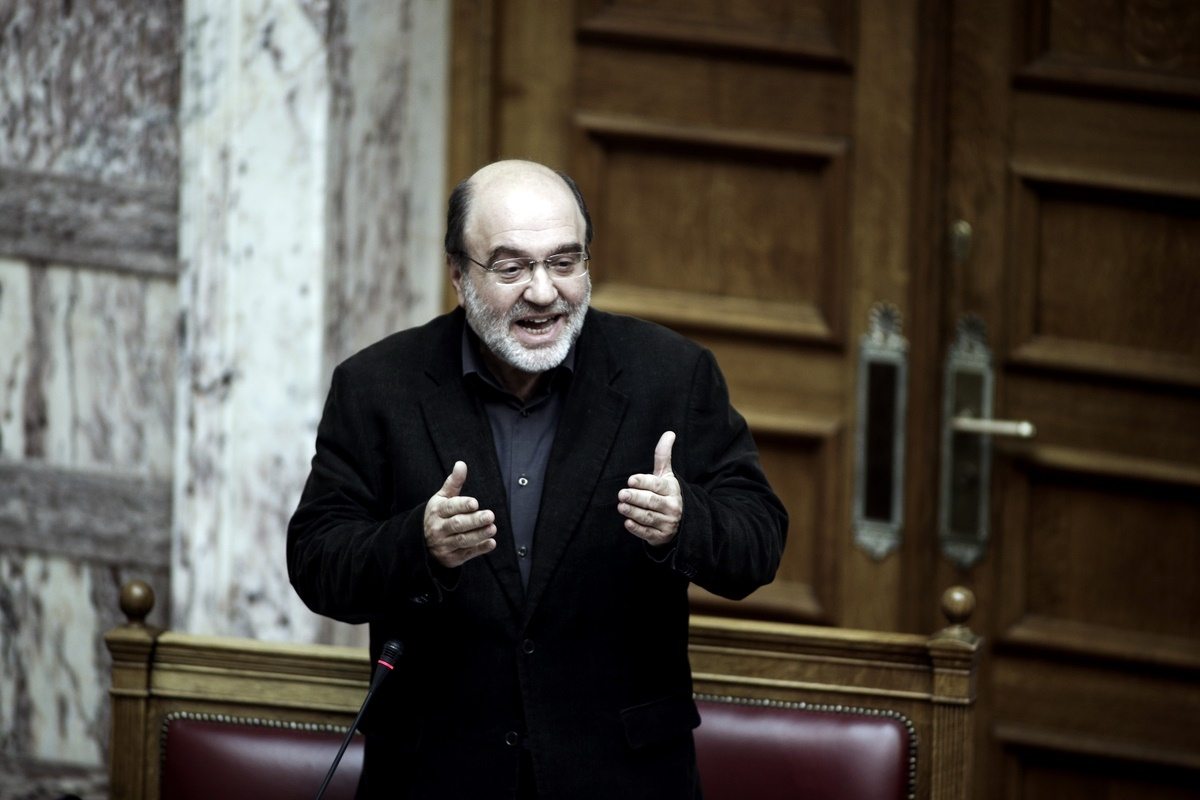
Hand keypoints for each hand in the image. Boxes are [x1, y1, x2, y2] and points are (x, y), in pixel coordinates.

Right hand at [424, 461, 496, 567]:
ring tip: (492, 528)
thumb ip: (453, 482)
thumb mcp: (441, 498)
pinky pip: (466, 554)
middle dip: (474, 520)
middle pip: (457, 524)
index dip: (462, 505)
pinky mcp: (451, 558)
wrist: (420, 542)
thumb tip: (461, 464)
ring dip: (478, 535)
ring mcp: (444, 544)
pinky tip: (490, 543)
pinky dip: (479, 549)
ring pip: (462, 540)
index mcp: (437, 511)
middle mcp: (439, 528)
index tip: (475, 503)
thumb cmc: (437, 515)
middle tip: (490, 515)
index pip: (450, 507)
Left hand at [619, 431, 682, 546]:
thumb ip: (663, 455)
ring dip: (634, 512)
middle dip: (636, 497)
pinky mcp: (661, 536)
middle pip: (652, 501)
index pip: (657, 485)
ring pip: (649, 517)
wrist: (683, 522)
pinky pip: (648, 533)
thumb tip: (669, 433)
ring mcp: (667, 522)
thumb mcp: (667, 475)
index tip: (631, 480)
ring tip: (621, 506)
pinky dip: (638, 529)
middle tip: (622, 494)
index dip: (644, 482)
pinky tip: (628, 523)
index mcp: (672, 489)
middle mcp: (672, 506)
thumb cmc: (667, 494)